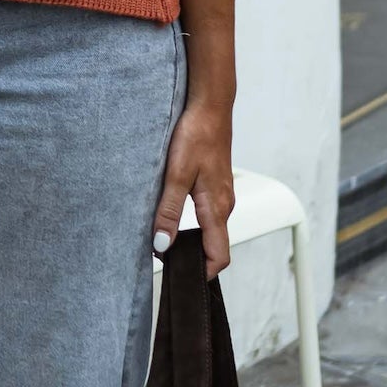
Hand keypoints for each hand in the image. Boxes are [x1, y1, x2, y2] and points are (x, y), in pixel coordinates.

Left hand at [152, 99, 235, 278]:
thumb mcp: (176, 174)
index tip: (181, 280)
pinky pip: (209, 216)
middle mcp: (224, 206)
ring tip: (165, 244)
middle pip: (215, 247)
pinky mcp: (216, 186)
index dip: (203, 274)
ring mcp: (222, 196)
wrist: (210, 106)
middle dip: (195, 262)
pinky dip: (194, 227)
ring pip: (211, 231)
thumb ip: (168, 211)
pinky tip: (172, 219)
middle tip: (166, 265)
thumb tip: (162, 245)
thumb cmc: (195, 135)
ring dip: (192, 243)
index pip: (219, 256)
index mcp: (217, 208)